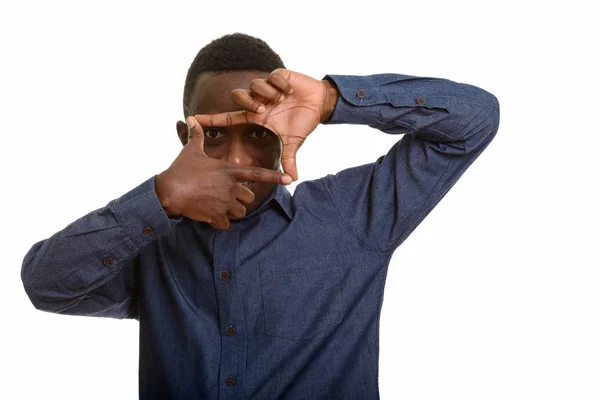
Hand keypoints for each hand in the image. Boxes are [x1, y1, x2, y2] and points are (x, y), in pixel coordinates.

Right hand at [155, 117, 292, 229]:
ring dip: (232, 212)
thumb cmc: (180, 170)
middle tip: (224, 196)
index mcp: (229, 170)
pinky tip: (210, 218)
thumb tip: (192, 119)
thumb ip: (197, 136)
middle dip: (240, 198)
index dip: (274, 177)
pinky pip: (226, 224)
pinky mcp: (217, 216)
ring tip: (217, 207)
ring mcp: (225, 202)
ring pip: (240, 212)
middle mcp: (231, 187)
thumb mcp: (191, 150)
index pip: (257, 173)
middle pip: (249, 197)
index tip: (288, 180)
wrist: (169, 191)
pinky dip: (220, 223)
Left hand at [192, 69, 338, 180]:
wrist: (319, 103)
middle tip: (264, 109)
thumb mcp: (293, 142)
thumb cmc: (303, 122)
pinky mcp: (278, 76)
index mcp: (257, 116)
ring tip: (283, 100)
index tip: (192, 119)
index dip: (211, 119)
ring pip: (255, 85)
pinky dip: (281, 85)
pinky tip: (290, 91)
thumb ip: (289, 158)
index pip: (229, 118)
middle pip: (238, 96)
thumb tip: (292, 180)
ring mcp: (267, 88)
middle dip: (249, 102)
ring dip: (269, 94)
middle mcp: (258, 101)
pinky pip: (272, 77)